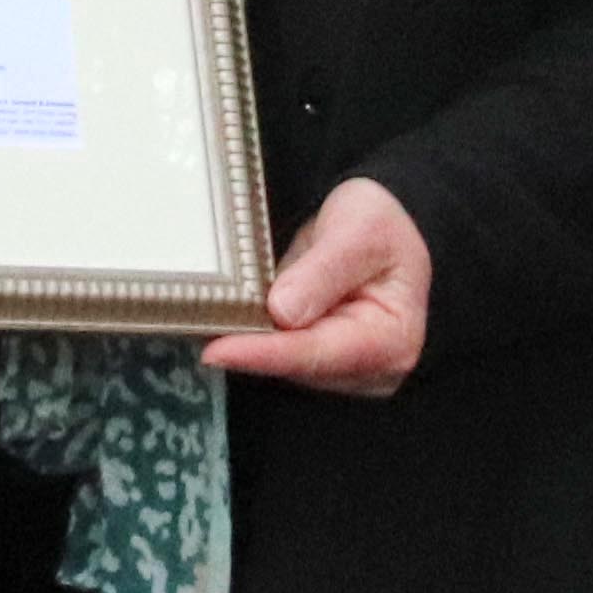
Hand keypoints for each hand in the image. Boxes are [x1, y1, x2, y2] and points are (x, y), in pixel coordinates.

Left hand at [201, 176, 426, 393]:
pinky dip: (255, 336)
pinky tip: (228, 316)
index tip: (218, 351)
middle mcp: (373, 368)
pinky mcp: (321, 362)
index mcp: (393, 339)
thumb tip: (282, 312)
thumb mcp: (359, 231)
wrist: (385, 222)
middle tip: (199, 319)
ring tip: (210, 311)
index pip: (318, 353)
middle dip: (250, 346)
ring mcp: (346, 370)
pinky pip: (281, 354)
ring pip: (284, 364)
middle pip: (298, 365)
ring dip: (249, 339)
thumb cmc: (381, 223)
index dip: (265, 353)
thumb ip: (323, 271)